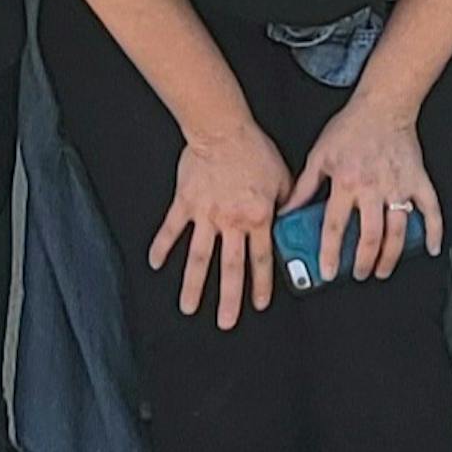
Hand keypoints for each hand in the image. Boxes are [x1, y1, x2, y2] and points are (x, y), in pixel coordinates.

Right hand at [150, 119, 291, 328]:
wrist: (223, 129)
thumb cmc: (253, 149)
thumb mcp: (283, 177)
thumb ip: (288, 202)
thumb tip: (296, 218)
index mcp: (257, 217)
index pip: (261, 258)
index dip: (261, 283)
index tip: (259, 304)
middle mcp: (231, 221)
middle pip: (230, 267)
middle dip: (230, 297)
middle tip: (226, 322)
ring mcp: (206, 215)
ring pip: (199, 257)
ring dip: (194, 285)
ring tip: (189, 307)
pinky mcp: (186, 203)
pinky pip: (172, 229)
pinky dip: (162, 246)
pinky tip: (155, 264)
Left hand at [285, 97, 440, 286]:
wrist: (383, 105)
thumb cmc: (351, 127)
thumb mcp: (320, 154)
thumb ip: (305, 186)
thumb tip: (288, 210)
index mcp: (347, 182)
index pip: (335, 226)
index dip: (330, 253)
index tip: (328, 272)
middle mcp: (373, 187)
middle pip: (370, 236)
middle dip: (364, 262)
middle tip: (359, 273)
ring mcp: (398, 186)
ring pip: (398, 230)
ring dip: (391, 255)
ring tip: (383, 268)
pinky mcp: (418, 180)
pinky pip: (431, 209)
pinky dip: (434, 230)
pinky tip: (432, 247)